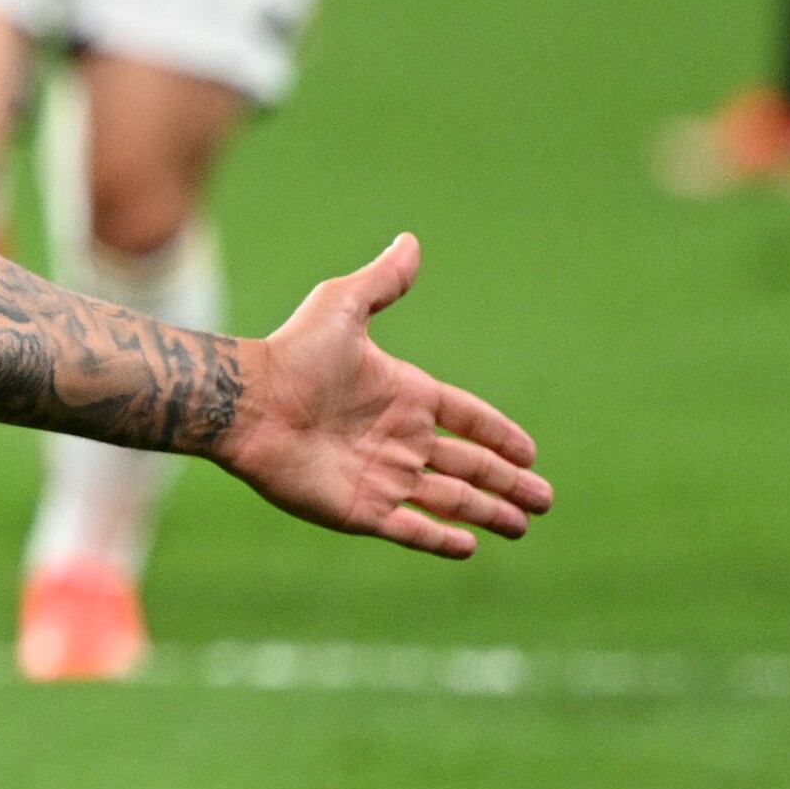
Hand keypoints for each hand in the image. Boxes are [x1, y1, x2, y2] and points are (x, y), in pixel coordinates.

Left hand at [213, 235, 550, 560]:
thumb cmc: (291, 355)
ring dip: (486, 513)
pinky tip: (469, 547)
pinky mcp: (360, 509)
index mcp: (404, 395)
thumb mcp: (342, 307)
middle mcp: (397, 438)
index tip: (531, 452)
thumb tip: (410, 241)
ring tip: (520, 525)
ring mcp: (380, 475)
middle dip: (507, 483)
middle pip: (468, 466)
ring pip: (449, 500)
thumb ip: (381, 283)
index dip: (499, 434)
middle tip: (544, 499)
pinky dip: (439, 539)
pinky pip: (410, 528)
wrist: (245, 403)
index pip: (467, 418)